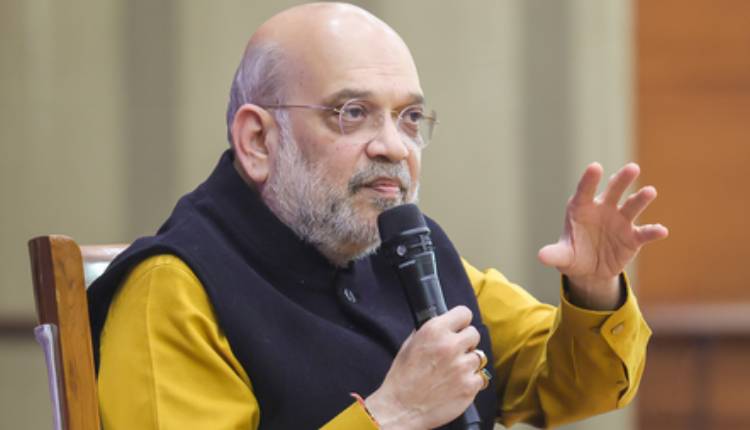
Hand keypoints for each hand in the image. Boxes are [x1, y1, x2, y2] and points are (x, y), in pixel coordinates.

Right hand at [365, 306, 484, 429]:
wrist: (401, 409)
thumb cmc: (402, 377)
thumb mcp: (410, 345)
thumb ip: (429, 332)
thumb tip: (444, 325)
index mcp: (434, 330)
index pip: (464, 313)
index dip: (461, 322)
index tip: (459, 328)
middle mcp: (450, 345)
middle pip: (474, 334)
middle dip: (466, 343)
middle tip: (455, 353)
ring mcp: (462, 366)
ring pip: (478, 356)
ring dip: (468, 363)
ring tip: (453, 372)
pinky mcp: (469, 386)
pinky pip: (480, 377)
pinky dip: (471, 381)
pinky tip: (456, 385)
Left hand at [538, 162, 668, 309]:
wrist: (590, 270)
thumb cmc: (573, 255)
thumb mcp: (563, 256)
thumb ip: (555, 254)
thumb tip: (541, 256)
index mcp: (582, 208)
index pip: (585, 191)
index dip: (589, 180)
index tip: (595, 167)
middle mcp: (603, 209)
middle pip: (613, 190)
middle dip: (622, 179)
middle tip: (632, 168)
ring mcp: (620, 221)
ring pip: (631, 206)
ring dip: (641, 199)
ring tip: (650, 191)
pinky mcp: (632, 238)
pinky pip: (644, 233)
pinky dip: (653, 231)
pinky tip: (661, 230)